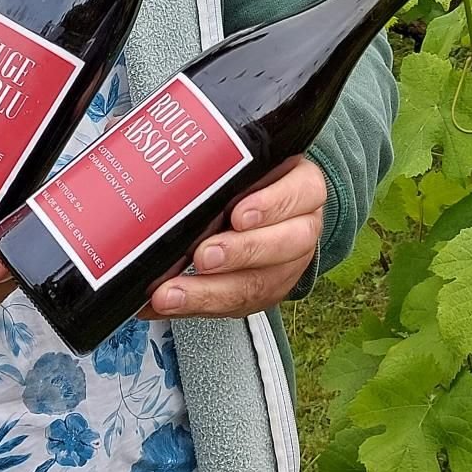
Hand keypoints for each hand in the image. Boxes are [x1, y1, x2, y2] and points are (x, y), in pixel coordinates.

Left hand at [151, 157, 326, 319]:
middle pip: (287, 244)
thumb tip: (174, 170)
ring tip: (172, 293)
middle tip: (202, 256)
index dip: (272, 205)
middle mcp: (302, 227)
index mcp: (303, 186)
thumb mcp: (248, 164)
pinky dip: (195, 307)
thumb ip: (225, 167)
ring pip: (259, 284)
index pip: (303, 191)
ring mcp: (287, 266)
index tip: (238, 214)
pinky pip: (235, 307)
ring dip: (210, 292)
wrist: (265, 210)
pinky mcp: (265, 293)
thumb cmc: (253, 182)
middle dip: (240, 253)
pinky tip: (167, 304)